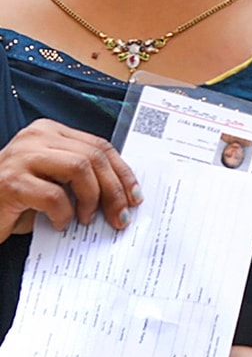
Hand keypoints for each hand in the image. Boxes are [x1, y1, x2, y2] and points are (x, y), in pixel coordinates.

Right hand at [0, 119, 140, 234]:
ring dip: (92, 198)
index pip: (99, 146)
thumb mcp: (53, 181)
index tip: (135, 196)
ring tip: (88, 219)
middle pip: (93, 156)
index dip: (122, 172)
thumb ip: (81, 177)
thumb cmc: (17, 199)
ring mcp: (21, 156)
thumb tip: (124, 195)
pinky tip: (61, 224)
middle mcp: (36, 137)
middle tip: (120, 216)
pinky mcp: (11, 181)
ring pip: (79, 168)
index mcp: (50, 132)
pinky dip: (64, 213)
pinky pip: (54, 195)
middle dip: (114, 189)